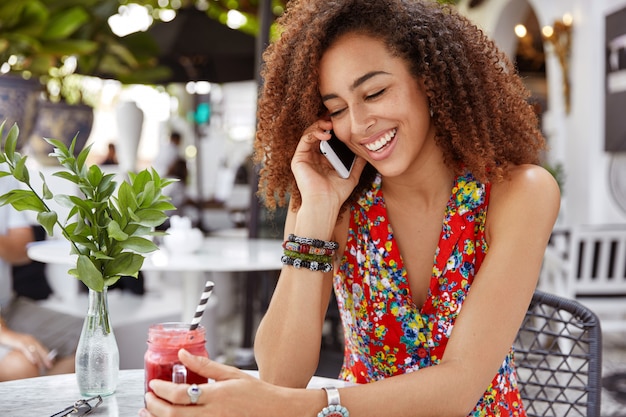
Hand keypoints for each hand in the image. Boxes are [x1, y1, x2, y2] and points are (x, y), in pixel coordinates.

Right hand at [0, 328, 51, 369]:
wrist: (3, 333)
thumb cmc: (11, 341)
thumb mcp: (20, 345)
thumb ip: (27, 350)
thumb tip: (31, 359)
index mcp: (33, 340)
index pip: (43, 348)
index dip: (48, 356)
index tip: (52, 362)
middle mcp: (32, 340)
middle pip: (42, 350)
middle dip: (47, 358)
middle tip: (50, 366)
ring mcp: (27, 341)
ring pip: (36, 351)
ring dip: (40, 359)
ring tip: (43, 367)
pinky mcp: (21, 343)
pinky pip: (27, 351)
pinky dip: (31, 356)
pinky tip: (34, 362)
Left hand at [141, 349, 284, 416]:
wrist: (274, 412)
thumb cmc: (256, 393)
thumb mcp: (231, 374)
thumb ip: (205, 365)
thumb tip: (183, 353)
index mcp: (217, 395)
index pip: (181, 394)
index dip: (162, 390)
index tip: (154, 384)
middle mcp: (213, 414)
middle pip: (173, 414)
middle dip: (154, 406)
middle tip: (148, 397)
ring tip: (149, 411)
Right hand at [291, 120, 365, 208]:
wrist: (325, 203)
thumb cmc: (337, 193)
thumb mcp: (352, 175)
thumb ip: (358, 163)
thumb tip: (366, 152)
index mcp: (324, 160)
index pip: (327, 138)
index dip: (333, 128)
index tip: (342, 121)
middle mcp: (313, 157)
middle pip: (317, 133)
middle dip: (325, 123)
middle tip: (335, 118)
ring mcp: (305, 157)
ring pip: (309, 133)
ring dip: (319, 125)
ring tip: (330, 125)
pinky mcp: (298, 159)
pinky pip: (304, 140)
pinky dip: (314, 133)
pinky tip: (325, 134)